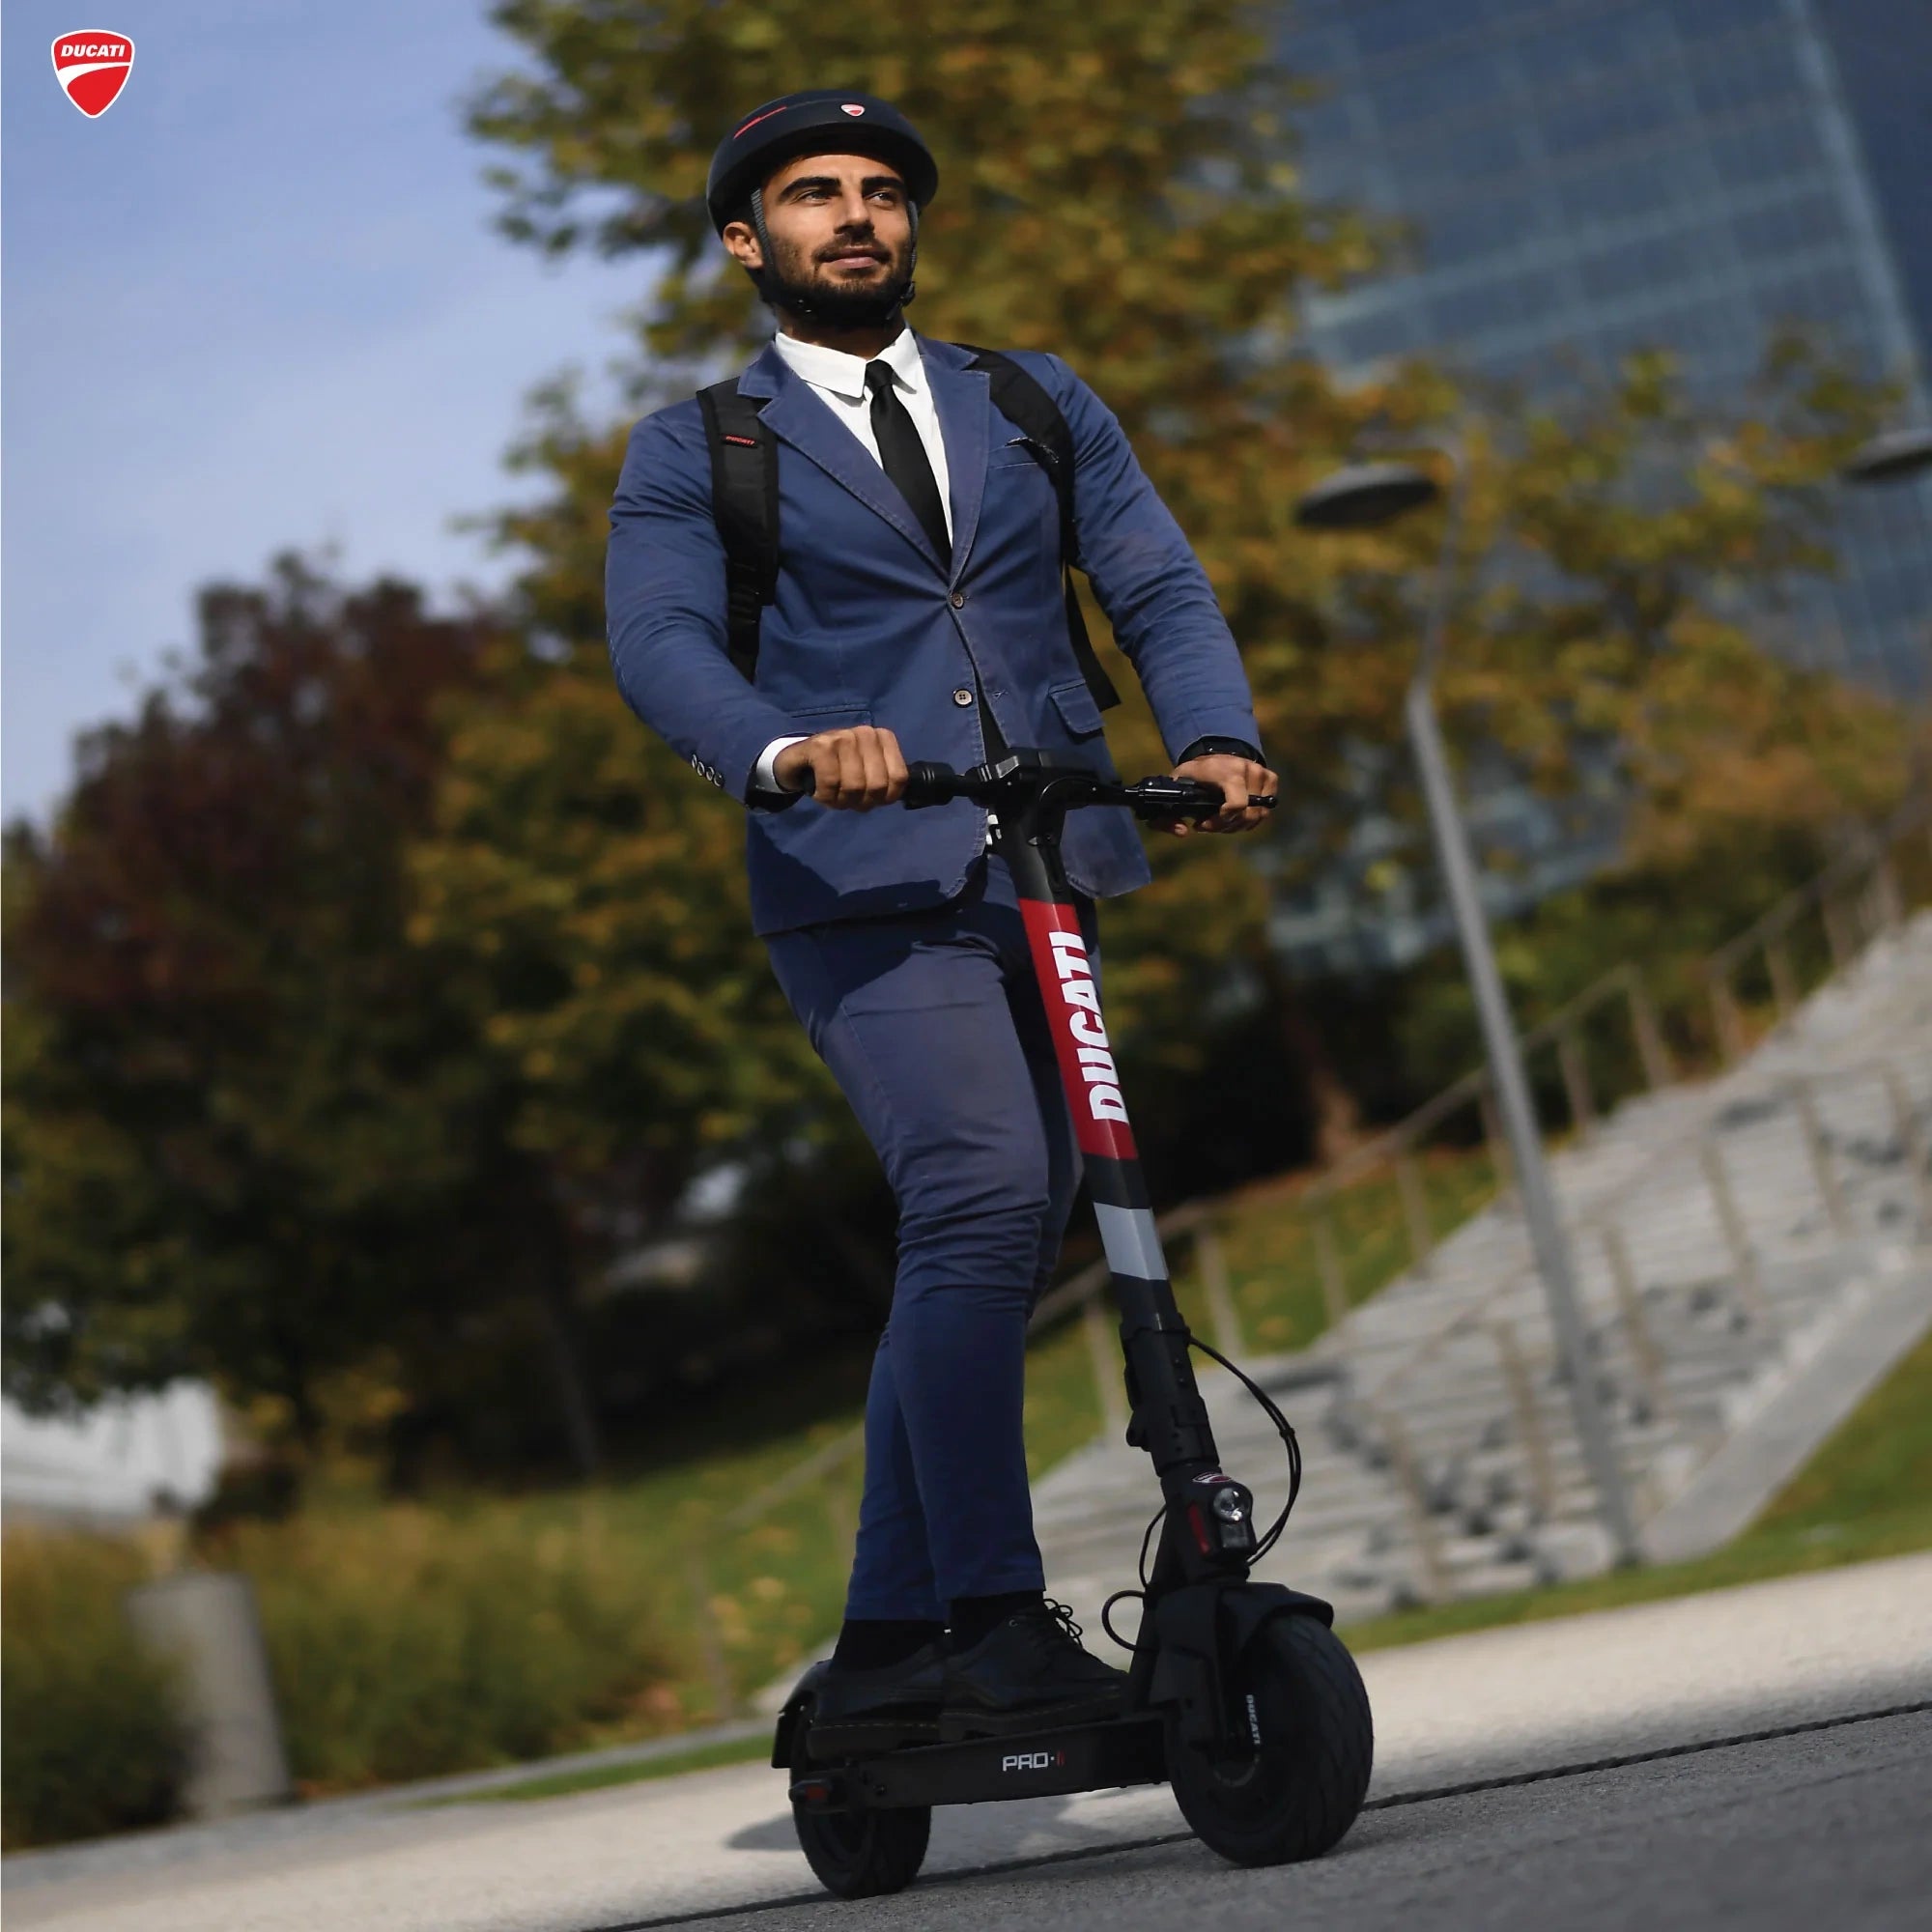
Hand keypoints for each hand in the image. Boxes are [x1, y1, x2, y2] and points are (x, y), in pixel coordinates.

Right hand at [775, 725, 908, 809]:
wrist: (795, 761)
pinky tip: (819, 791)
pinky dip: (824, 796)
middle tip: (845, 799)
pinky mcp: (820, 745)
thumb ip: (885, 782)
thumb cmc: (836, 770)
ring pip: (854, 786)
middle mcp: (865, 733)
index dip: (884, 798)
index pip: (899, 778)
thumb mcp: (866, 774)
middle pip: (877, 785)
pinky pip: (831, 783)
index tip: (868, 798)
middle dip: (860, 802)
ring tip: (832, 795)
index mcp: (882, 738)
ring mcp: (843, 736)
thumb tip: (896, 797)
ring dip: (840, 801)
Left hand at [1163, 754, 1277, 836]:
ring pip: (1257, 816)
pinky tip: (1235, 815)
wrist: (1216, 751)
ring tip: (1221, 820)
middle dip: (1225, 827)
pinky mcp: (1271, 778)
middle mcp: (1247, 769)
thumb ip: (1168, 813)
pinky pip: (1264, 811)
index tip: (1203, 823)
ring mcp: (1261, 773)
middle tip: (1209, 824)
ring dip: (1237, 825)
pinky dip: (1250, 819)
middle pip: (1245, 815)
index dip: (1222, 821)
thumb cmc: (1195, 772)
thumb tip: (1183, 832)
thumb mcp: (1176, 785)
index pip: (1236, 805)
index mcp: (1225, 771)